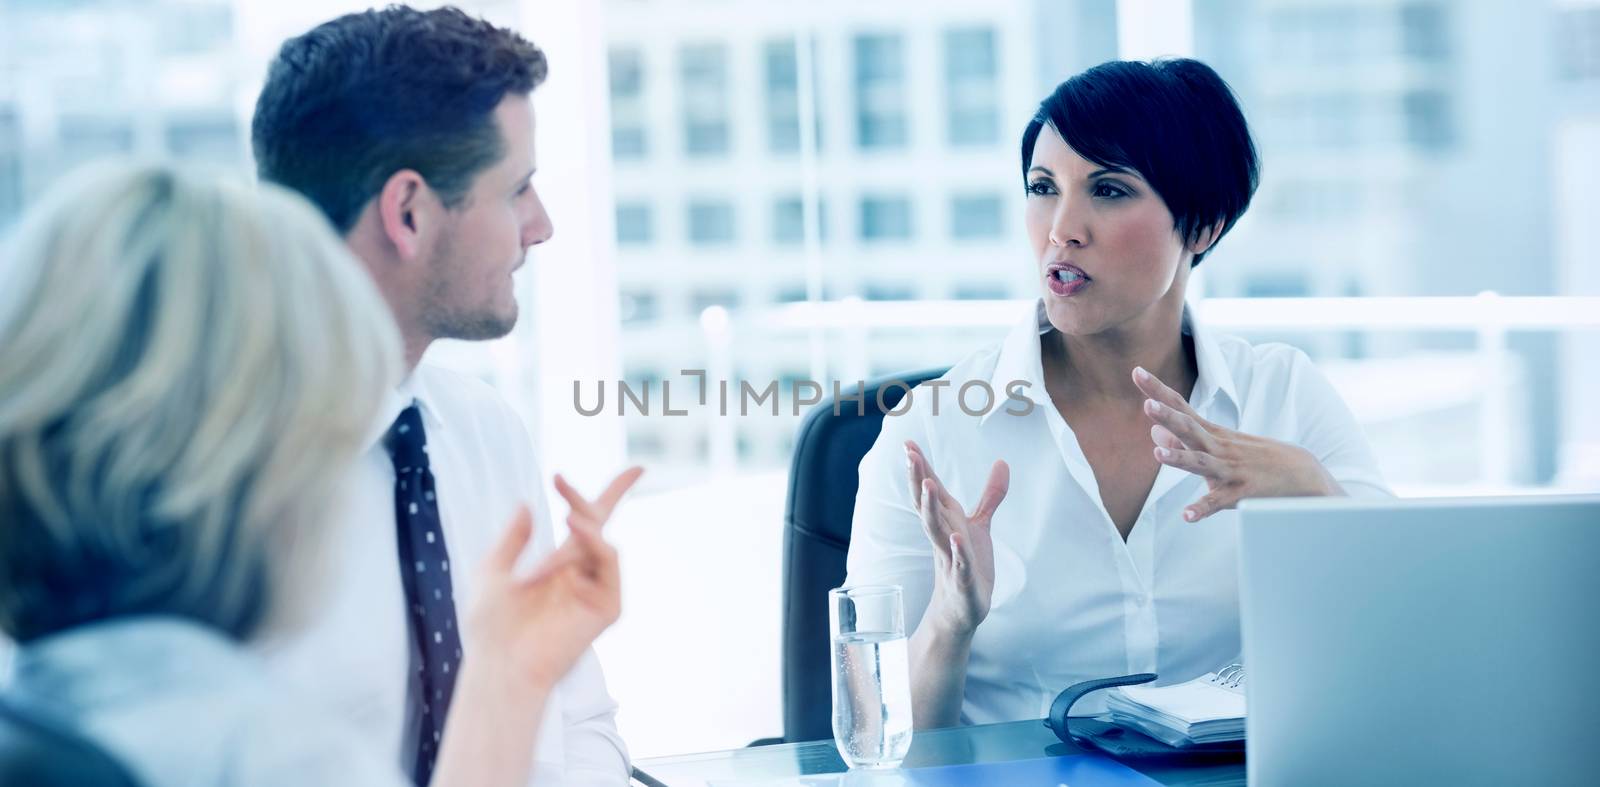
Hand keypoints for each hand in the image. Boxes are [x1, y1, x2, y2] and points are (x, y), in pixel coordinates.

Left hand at [465, 467, 643, 691]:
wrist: (499, 662)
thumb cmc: (490, 627)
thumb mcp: (491, 572)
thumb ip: (512, 539)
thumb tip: (525, 504)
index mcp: (558, 564)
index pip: (590, 523)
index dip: (613, 494)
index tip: (635, 469)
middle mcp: (581, 574)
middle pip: (602, 525)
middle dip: (599, 496)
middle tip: (559, 480)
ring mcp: (596, 590)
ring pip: (601, 542)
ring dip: (576, 531)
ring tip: (547, 547)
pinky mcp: (607, 607)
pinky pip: (610, 565)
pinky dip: (595, 545)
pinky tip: (574, 534)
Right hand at [904, 440, 1008, 635]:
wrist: (961, 610)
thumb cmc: (968, 562)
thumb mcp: (980, 525)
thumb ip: (990, 495)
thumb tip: (1002, 461)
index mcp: (946, 521)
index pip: (930, 490)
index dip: (920, 467)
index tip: (908, 443)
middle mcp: (944, 536)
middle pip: (927, 505)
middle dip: (918, 479)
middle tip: (909, 454)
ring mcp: (950, 558)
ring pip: (936, 531)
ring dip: (931, 510)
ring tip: (928, 486)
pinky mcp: (962, 581)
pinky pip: (959, 565)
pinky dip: (958, 552)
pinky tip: (957, 539)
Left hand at [1133, 366, 1341, 521]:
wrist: (1303, 475)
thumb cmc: (1255, 458)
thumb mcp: (1219, 445)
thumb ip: (1184, 440)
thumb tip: (1152, 432)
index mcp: (1212, 433)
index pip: (1181, 407)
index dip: (1158, 391)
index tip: (1136, 372)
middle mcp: (1219, 447)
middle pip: (1189, 428)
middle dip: (1168, 416)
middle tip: (1147, 404)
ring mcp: (1230, 470)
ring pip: (1201, 463)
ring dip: (1180, 457)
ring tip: (1156, 454)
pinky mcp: (1241, 494)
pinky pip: (1218, 502)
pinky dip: (1202, 508)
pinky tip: (1187, 516)